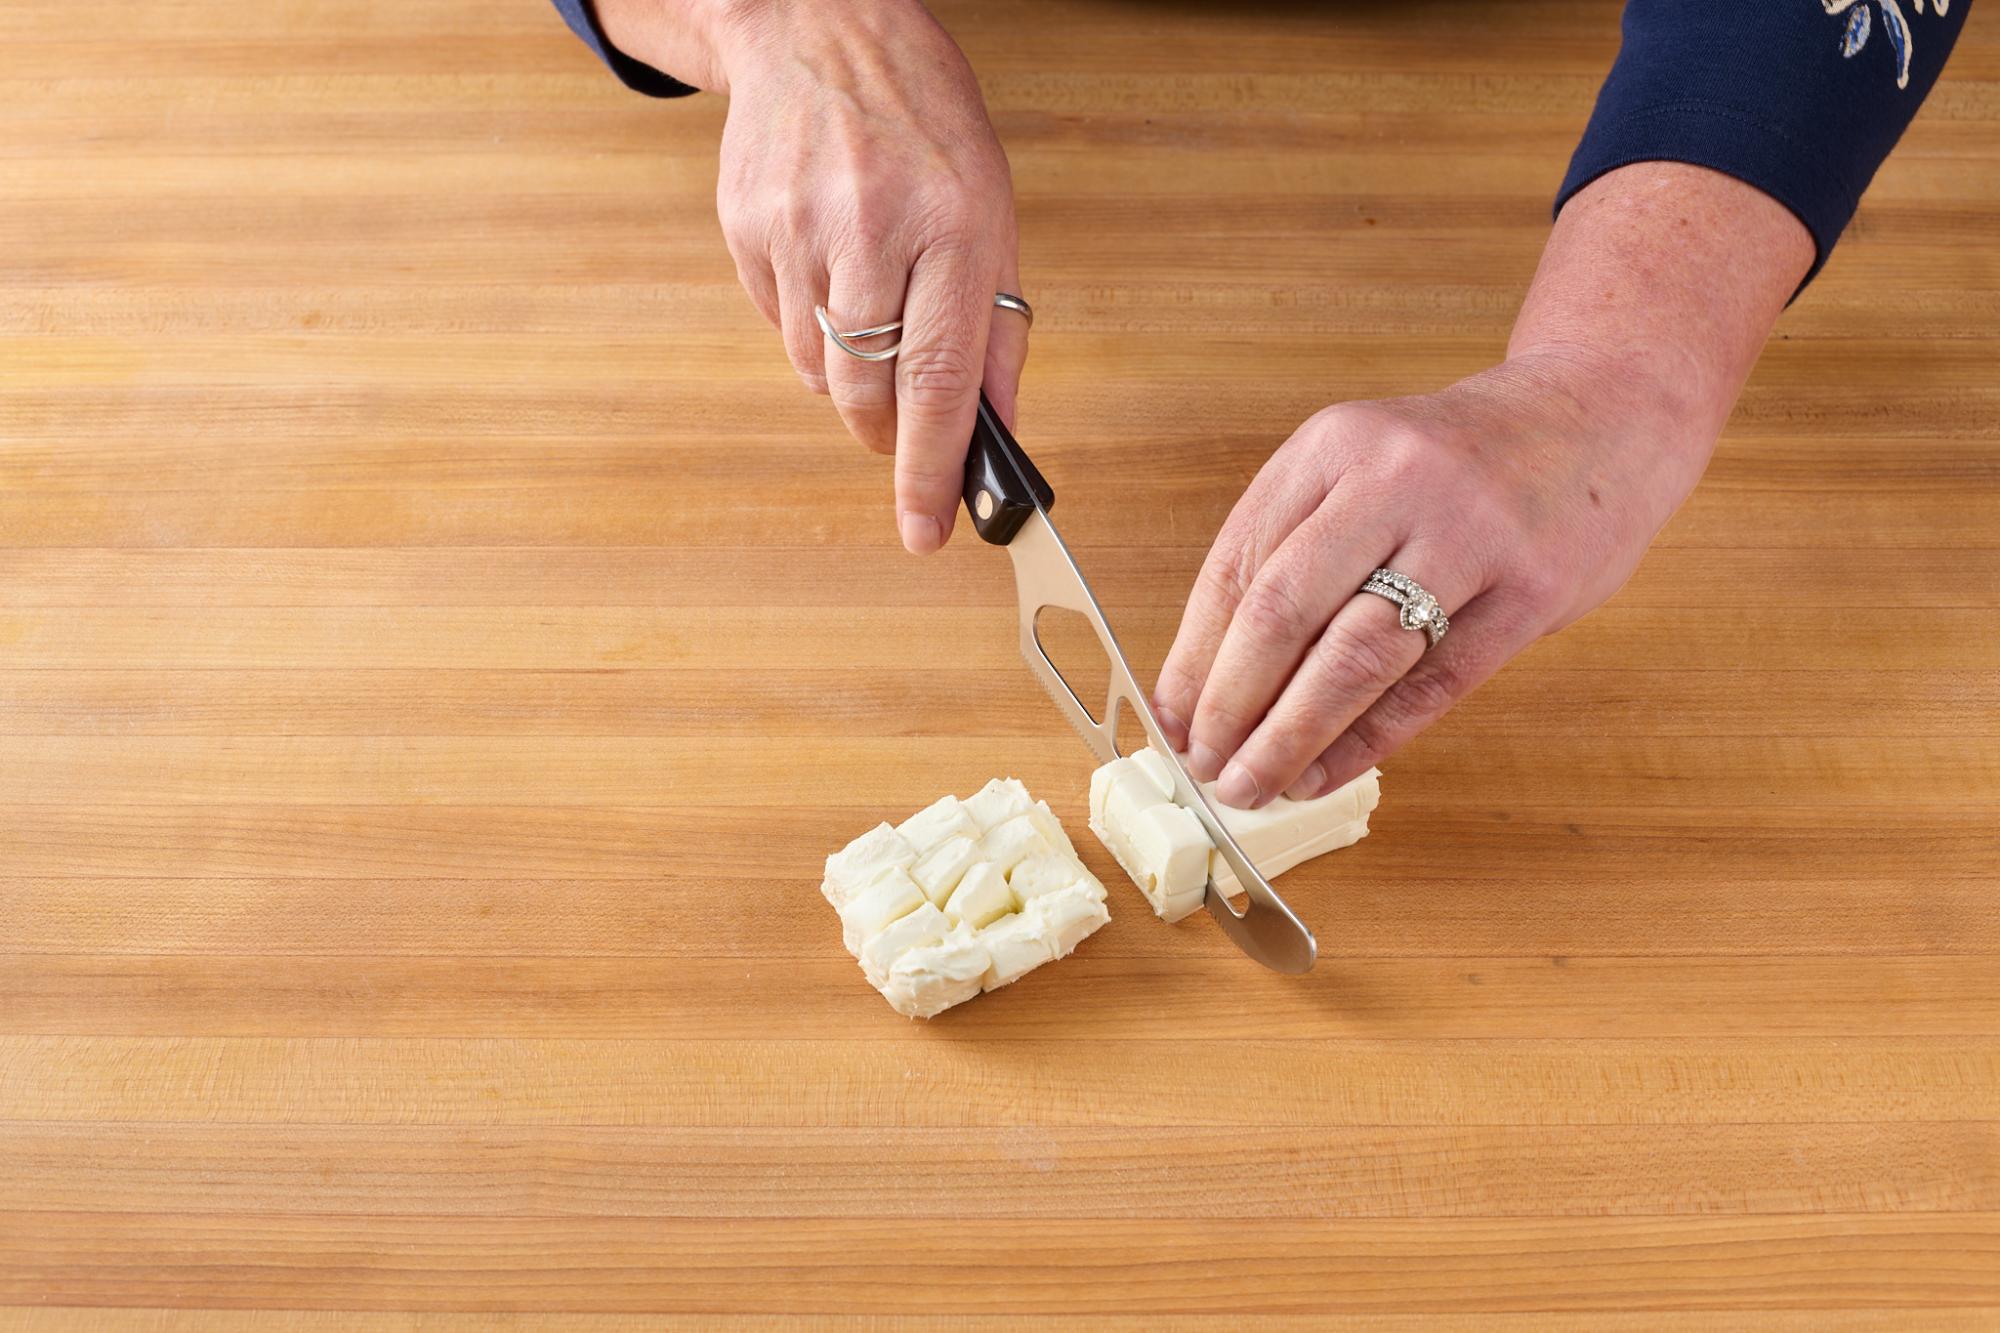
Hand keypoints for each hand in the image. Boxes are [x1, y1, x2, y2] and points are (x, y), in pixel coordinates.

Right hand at [619, 1, 1023, 553]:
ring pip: (820, 373)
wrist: (827, 35)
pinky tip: (831, 269)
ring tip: (873, 306)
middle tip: (905, 429)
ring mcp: (796, 229)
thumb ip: (996, 336)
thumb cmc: (928, 132)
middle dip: (888, 435)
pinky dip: (810, 330)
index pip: (938, 381)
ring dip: (850, 377)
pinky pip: (780, 329)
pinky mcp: (746, 230)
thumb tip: (997, 436)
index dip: (930, 469)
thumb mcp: (993, 222)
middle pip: (867, 392)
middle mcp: (869, 229)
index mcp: (952, 228)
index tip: (927, 532)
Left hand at [1148, 161, 1810, 808]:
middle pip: (1282, 611)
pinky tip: (1328, 772)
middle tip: (1203, 765)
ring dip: (1290, 734)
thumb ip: (1296, 550)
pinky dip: (1369, 739)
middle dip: (1230, 703)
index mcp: (1332, 446)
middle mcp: (1392, 477)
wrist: (1605, 410)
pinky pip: (1433, 685)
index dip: (1193, 655)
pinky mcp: (1531, 588)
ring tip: (1253, 785)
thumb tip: (1208, 676)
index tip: (1165, 719)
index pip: (1237, 566)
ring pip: (1354, 655)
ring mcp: (1468, 531)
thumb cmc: (1462, 462)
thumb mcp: (1364, 468)